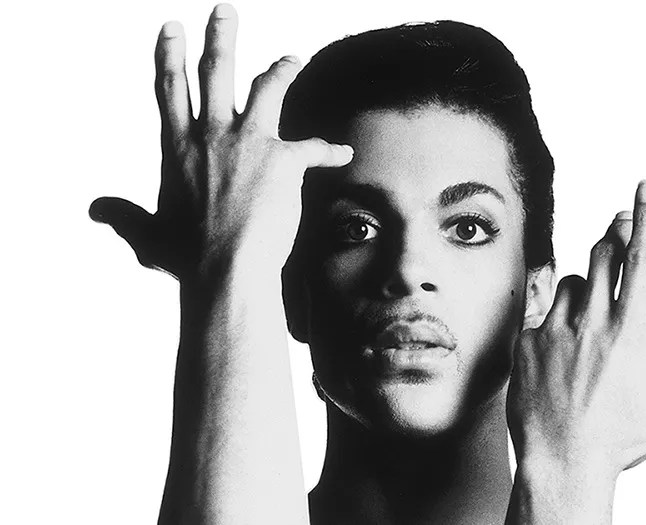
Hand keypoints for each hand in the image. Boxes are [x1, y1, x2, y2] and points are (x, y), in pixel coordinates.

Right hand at [89, 4, 351, 280]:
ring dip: (281, 69)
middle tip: (226, 11)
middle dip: (221, 36)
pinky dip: (330, 150)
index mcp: (179, 147)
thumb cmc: (187, 257)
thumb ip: (124, 216)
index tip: (171, 28)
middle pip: (217, 72)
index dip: (170, 55)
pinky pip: (313, 147)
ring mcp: (249, 143)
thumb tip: (97, 209)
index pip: (171, 90)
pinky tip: (344, 152)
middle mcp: (212, 135)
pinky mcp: (284, 160)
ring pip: (266, 89)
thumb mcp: (147, 234)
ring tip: (291, 58)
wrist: (226, 269)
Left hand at [507, 180, 645, 479]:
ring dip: (584, 282)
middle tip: (618, 223)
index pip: (643, 260)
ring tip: (592, 302)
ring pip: (569, 281)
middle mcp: (591, 321)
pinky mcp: (525, 341)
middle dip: (613, 235)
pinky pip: (535, 308)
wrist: (563, 461)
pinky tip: (556, 325)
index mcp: (631, 330)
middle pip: (602, 254)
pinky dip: (549, 310)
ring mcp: (553, 329)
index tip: (645, 184)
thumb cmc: (623, 440)